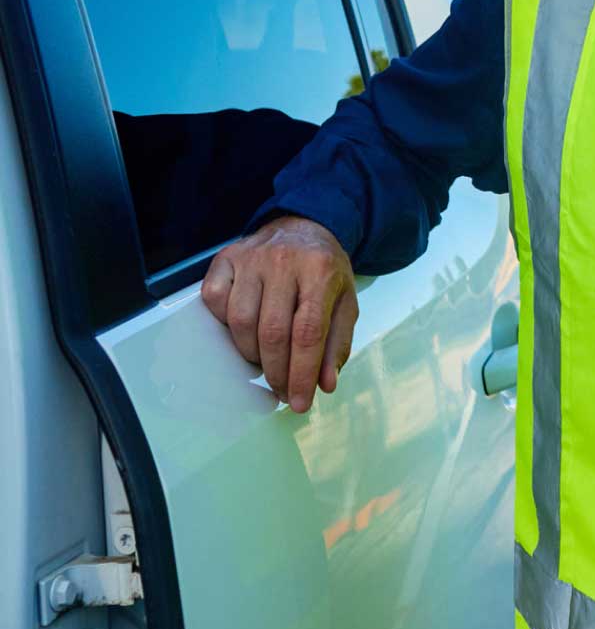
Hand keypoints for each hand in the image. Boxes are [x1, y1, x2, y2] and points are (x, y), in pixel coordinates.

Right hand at [202, 215, 357, 412]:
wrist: (304, 225)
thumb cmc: (325, 269)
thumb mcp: (345, 301)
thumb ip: (337, 343)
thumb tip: (325, 384)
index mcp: (320, 271)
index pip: (308, 332)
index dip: (301, 373)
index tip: (299, 402)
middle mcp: (284, 261)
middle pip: (272, 332)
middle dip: (276, 372)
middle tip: (282, 391)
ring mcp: (252, 257)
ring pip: (240, 322)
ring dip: (251, 354)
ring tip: (266, 361)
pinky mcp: (226, 257)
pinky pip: (215, 301)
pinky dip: (224, 325)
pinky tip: (244, 330)